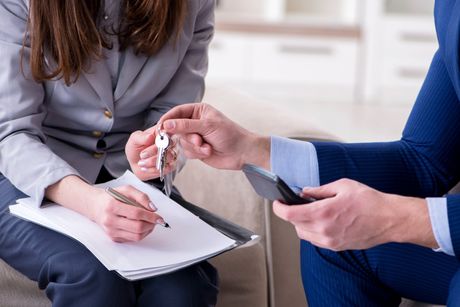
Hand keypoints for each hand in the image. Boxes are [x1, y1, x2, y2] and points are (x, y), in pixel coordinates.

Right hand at [90, 185, 163, 242]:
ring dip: (148, 230)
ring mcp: (111, 231)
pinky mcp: (113, 237)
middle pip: (137, 227)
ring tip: (150, 223)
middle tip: (156, 220)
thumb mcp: (126, 189)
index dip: (151, 216)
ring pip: (136, 236)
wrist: (96, 206)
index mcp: (112, 206)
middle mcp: (110, 220)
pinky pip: (132, 239)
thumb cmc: (112, 197)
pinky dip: (141, 234)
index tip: (159, 217)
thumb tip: (153, 208)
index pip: (136, 213)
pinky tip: (141, 226)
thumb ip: (141, 196)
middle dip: (151, 224)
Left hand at [125, 125, 177, 180]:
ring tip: (142, 162)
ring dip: (152, 161)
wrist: (135, 163)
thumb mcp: (134, 140)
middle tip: (142, 154)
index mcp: (161, 132)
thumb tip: (150, 137)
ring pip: (169, 157)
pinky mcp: (171, 165)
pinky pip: (167, 168)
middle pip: (170, 144)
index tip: (156, 140)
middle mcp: (169, 142)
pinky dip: (154, 169)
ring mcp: (172, 154)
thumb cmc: (136, 149)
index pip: (169, 129)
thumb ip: (141, 137)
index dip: (165, 134)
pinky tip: (146, 167)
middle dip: (154, 151)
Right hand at [159, 103, 269, 169]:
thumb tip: (166, 124)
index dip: (168, 120)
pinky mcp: (197, 149)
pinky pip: (187, 152)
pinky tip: (208, 151)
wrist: (242, 153)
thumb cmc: (230, 134)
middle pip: (176, 129)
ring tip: (207, 147)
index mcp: (198, 111)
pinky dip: (197, 153)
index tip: (160, 128)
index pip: (177, 112)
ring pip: (182, 142)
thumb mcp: (207, 126)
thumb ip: (185, 125)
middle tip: (198, 140)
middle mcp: (195, 122)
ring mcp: (195, 137)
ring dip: (194, 147)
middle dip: (188, 137)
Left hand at [273, 178, 437, 250]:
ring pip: (303, 235)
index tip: (278, 202)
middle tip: (294, 203)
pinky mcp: (337, 247)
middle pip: (294, 225)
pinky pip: (315, 241)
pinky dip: (312, 231)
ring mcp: (330, 242)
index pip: (290, 214)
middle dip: (291, 214)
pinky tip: (320, 221)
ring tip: (309, 211)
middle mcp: (324, 230)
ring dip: (300, 223)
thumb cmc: (369, 201)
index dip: (279, 208)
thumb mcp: (342, 186)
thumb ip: (319, 190)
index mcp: (323, 213)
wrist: (389, 219)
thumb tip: (303, 193)